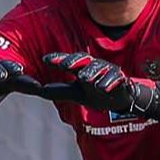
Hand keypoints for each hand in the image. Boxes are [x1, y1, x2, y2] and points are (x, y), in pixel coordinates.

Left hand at [42, 52, 159, 115]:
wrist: (119, 100)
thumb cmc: (94, 93)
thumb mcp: (74, 94)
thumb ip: (58, 90)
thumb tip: (38, 90)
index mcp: (81, 69)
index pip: (68, 62)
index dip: (58, 59)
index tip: (45, 60)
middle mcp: (94, 67)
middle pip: (84, 60)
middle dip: (74, 62)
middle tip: (65, 66)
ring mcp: (108, 72)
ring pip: (99, 69)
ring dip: (91, 72)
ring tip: (84, 78)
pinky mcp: (121, 81)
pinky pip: (116, 80)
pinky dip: (110, 82)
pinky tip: (103, 87)